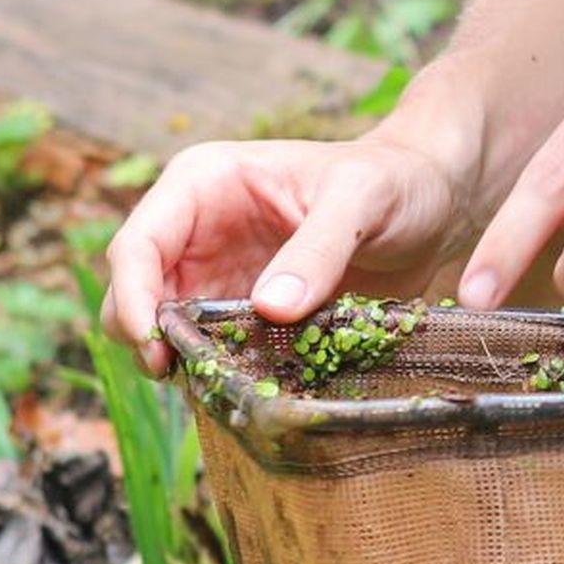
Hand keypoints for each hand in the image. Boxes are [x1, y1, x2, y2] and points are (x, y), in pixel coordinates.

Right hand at [101, 130, 472, 371]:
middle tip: (188, 375)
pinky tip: (250, 384)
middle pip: (136, 293)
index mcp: (203, 183)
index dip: (132, 297)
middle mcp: (197, 228)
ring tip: (225, 383)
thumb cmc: (395, 179)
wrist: (431, 200)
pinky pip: (213, 346)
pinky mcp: (245, 309)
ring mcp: (217, 271)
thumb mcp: (362, 199)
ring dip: (184, 359)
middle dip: (147, 337)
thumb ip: (318, 248)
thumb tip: (270, 308)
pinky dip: (220, 369)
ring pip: (167, 328)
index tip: (156, 346)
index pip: (137, 244)